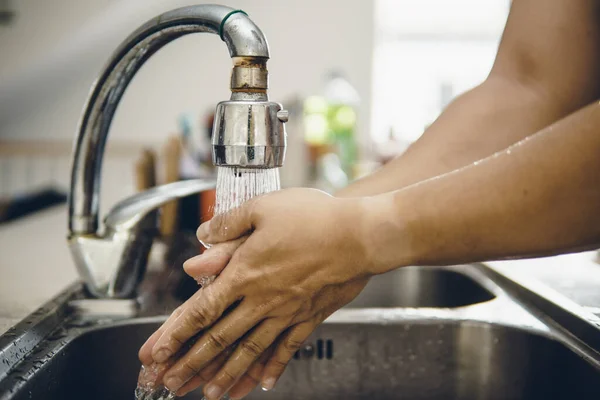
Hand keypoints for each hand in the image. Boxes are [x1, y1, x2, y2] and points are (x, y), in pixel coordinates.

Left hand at [139, 188, 377, 398]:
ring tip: (212, 395)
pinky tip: (264, 383)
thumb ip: (228, 226)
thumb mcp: (263, 209)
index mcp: (245, 272)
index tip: (157, 353)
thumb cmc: (314, 217)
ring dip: (227, 374)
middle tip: (171, 383)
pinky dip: (273, 367)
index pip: (201, 309)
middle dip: (192, 363)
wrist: (360, 235)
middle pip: (220, 338)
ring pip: (250, 350)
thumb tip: (200, 240)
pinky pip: (288, 348)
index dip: (176, 333)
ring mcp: (286, 312)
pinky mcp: (310, 317)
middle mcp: (262, 298)